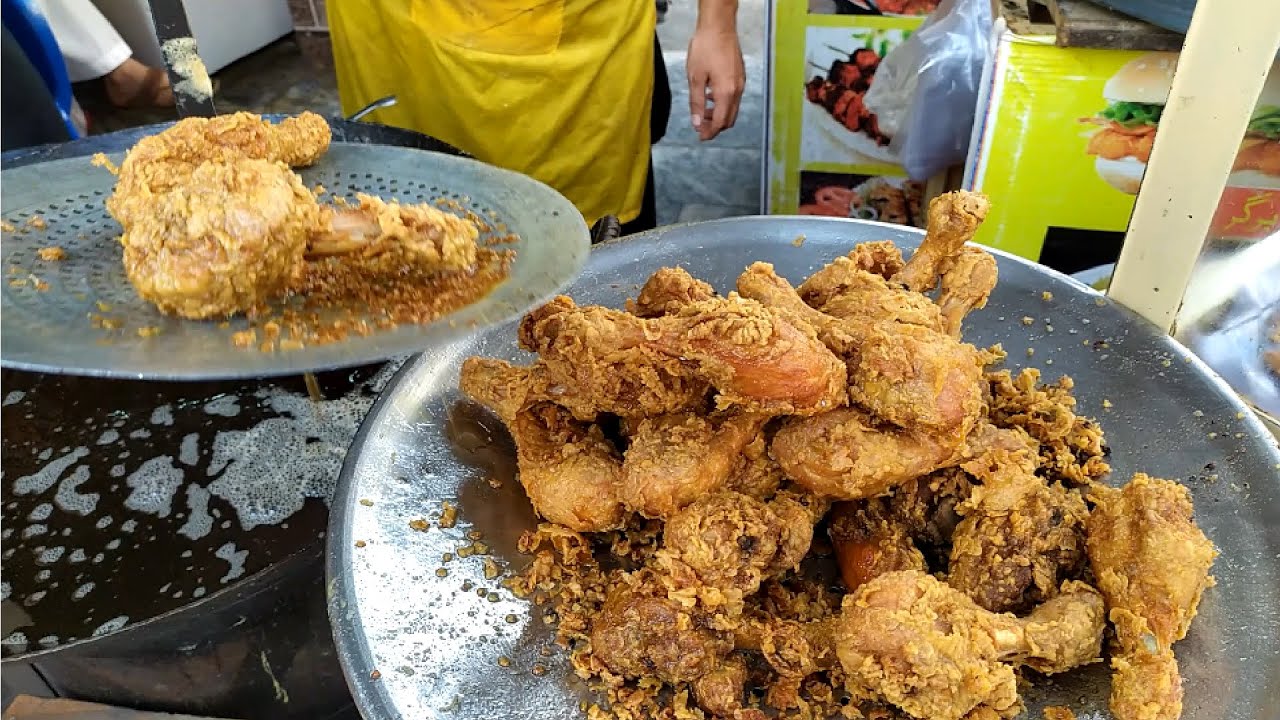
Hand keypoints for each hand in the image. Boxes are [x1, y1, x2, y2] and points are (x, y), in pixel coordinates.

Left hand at [686, 25, 744, 140]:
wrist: (719, 26)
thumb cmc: (705, 48)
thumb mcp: (695, 78)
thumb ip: (697, 103)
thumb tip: (697, 123)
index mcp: (726, 92)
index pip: (721, 122)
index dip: (710, 132)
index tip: (701, 137)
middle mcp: (737, 90)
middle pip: (729, 119)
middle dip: (716, 126)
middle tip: (700, 127)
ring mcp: (741, 83)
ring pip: (732, 108)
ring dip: (719, 115)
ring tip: (703, 111)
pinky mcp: (740, 76)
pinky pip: (734, 97)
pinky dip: (723, 104)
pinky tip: (710, 96)